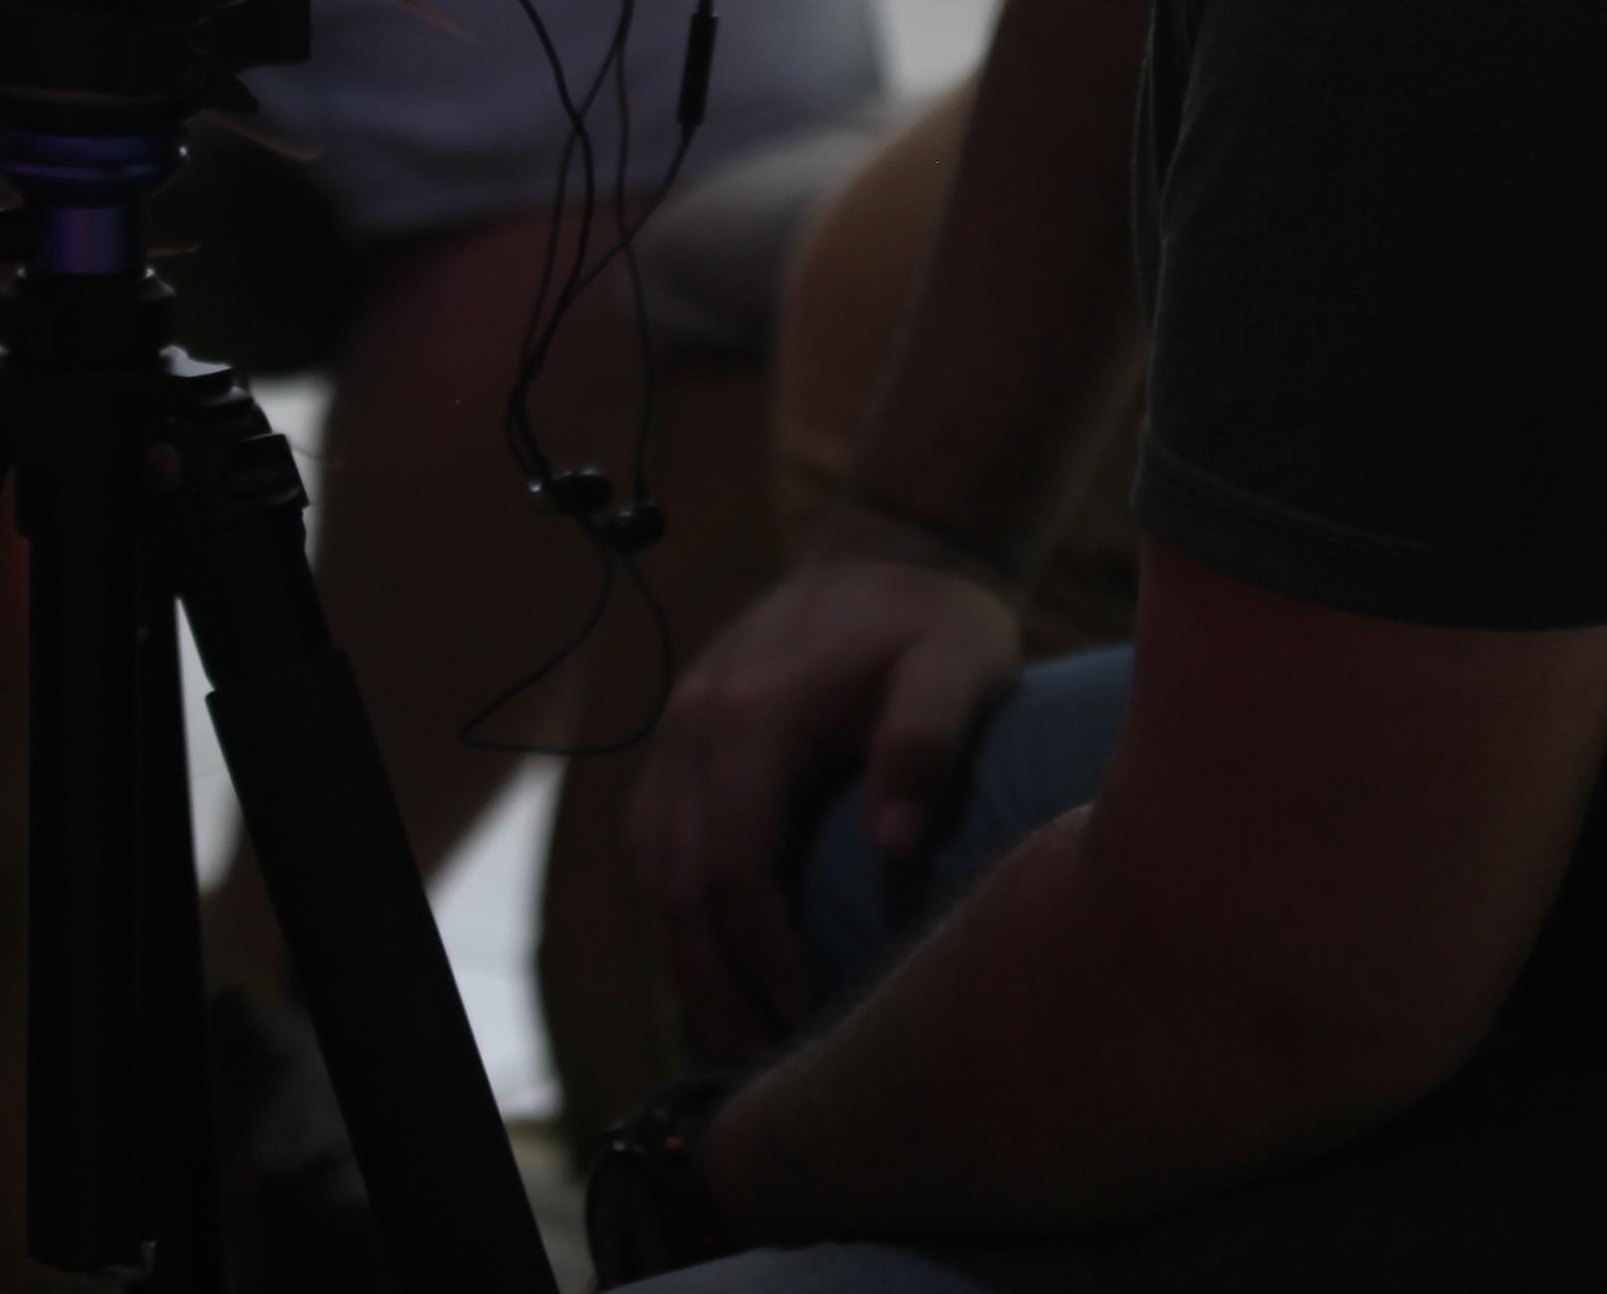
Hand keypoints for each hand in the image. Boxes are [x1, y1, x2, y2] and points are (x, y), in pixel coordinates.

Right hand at [631, 536, 1024, 1053]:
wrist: (888, 549)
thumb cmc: (932, 620)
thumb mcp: (957, 668)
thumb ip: (922, 748)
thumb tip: (892, 849)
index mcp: (754, 714)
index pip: (733, 866)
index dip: (761, 954)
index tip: (805, 1012)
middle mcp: (695, 725)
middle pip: (677, 883)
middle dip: (711, 981)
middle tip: (758, 1057)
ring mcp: (678, 730)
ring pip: (650, 870)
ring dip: (680, 957)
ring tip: (728, 1034)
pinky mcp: (682, 739)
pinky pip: (650, 840)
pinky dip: (667, 910)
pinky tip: (701, 962)